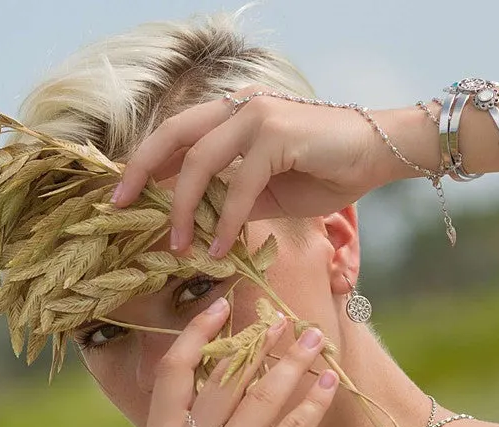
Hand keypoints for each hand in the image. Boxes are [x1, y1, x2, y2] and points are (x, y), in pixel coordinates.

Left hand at [112, 87, 388, 257]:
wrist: (381, 153)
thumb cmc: (328, 169)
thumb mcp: (269, 191)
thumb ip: (233, 199)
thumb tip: (201, 225)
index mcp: (232, 113)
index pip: (176, 136)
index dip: (145, 165)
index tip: (122, 197)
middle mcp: (238, 106)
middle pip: (171, 136)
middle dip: (139, 173)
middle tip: (117, 209)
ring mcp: (256, 115)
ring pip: (199, 161)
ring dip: (184, 208)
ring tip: (178, 246)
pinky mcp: (276, 134)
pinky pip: (239, 184)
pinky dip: (226, 220)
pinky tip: (218, 247)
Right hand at [143, 296, 338, 426]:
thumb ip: (197, 421)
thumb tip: (233, 361)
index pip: (174, 371)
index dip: (197, 333)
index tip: (222, 306)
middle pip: (226, 376)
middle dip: (262, 342)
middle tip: (288, 319)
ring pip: (263, 393)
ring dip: (294, 360)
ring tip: (314, 338)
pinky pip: (293, 425)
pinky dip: (314, 399)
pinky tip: (329, 380)